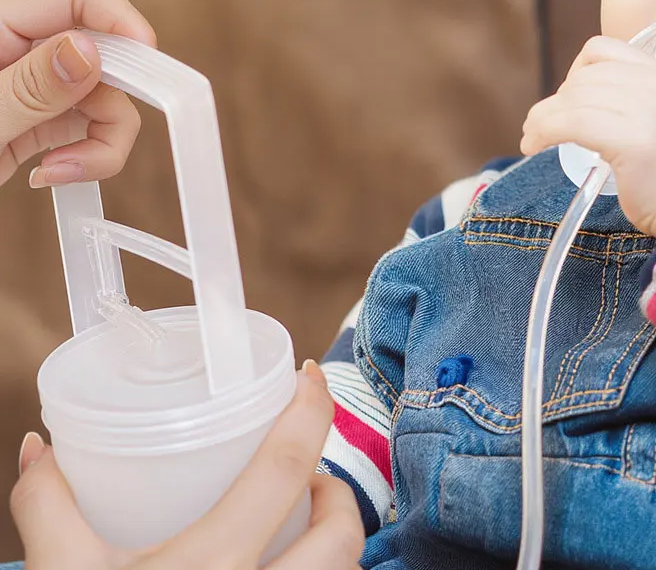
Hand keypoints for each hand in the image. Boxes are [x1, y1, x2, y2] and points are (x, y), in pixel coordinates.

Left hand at [0, 0, 155, 188]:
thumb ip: (28, 87)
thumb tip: (90, 49)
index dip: (118, 17)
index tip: (147, 59)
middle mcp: (22, 50)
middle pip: (106, 50)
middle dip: (116, 96)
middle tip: (107, 135)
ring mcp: (36, 86)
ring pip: (108, 96)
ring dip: (105, 140)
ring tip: (63, 172)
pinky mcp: (43, 121)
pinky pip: (93, 128)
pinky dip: (91, 156)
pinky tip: (53, 175)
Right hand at [11, 363, 364, 568]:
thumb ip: (50, 507)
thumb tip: (39, 444)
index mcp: (213, 566)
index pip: (287, 467)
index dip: (311, 409)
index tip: (310, 377)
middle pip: (342, 534)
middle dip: (337, 495)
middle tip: (310, 476)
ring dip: (335, 546)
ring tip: (302, 527)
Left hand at [521, 36, 655, 238]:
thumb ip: (632, 98)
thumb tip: (577, 97)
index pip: (602, 49)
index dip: (575, 71)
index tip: (568, 98)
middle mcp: (655, 84)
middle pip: (582, 77)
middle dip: (555, 102)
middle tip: (543, 126)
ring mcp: (645, 109)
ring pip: (571, 100)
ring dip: (541, 119)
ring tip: (532, 137)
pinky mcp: (631, 139)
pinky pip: (570, 124)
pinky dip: (543, 132)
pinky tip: (534, 145)